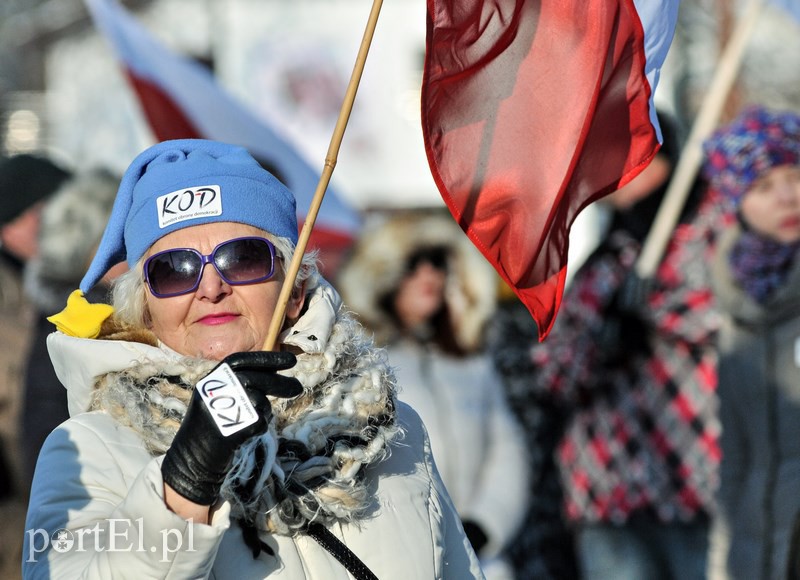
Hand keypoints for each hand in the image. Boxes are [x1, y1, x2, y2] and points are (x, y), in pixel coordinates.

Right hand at [161, 351, 301, 505]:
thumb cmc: (211, 429)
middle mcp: (211, 392)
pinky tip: (251, 431)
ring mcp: (217, 412)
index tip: (291, 360)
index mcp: (209, 381)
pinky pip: (258, 422)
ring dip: (265, 410)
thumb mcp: (218, 399)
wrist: (190, 462)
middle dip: (279, 383)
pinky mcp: (226, 432)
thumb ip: (240, 385)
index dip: (266, 358)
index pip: (239, 361)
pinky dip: (261, 426)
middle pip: (252, 379)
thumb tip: (277, 374)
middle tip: (298, 387)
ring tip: (257, 419)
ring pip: (258, 400)